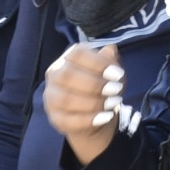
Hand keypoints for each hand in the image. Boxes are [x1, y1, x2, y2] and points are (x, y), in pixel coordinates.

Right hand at [44, 43, 122, 167]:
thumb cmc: (102, 85)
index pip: (77, 54)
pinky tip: (105, 117)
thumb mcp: (111, 71)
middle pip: (67, 76)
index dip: (98, 63)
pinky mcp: (54, 117)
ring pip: (66, 99)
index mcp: (68, 58)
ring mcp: (51, 97)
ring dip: (92, 102)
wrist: (95, 112)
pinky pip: (68, 120)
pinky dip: (89, 119)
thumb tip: (110, 50)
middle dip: (94, 84)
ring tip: (112, 104)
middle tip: (116, 90)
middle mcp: (54, 74)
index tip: (118, 74)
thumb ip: (110, 60)